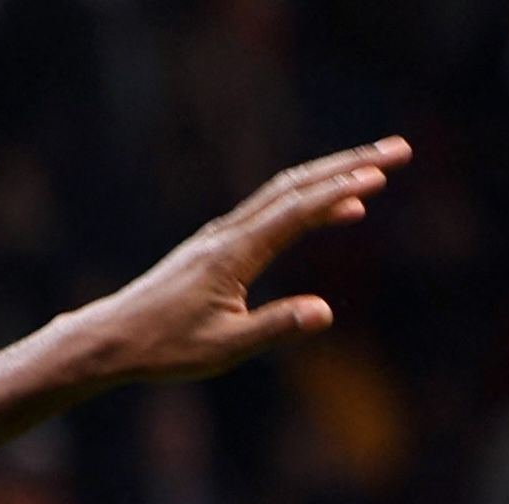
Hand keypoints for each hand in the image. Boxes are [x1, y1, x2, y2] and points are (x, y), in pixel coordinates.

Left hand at [73, 136, 410, 384]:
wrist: (108, 339)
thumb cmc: (162, 348)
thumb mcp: (223, 348)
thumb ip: (275, 327)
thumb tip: (325, 311)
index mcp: (232, 256)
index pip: (294, 213)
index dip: (338, 193)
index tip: (381, 176)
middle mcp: (225, 235)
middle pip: (294, 187)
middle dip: (349, 166)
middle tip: (400, 149)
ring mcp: (218, 237)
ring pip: (282, 193)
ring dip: (331, 177)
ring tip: (378, 169)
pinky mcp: (214, 246)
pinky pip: (269, 211)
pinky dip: (307, 201)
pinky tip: (331, 209)